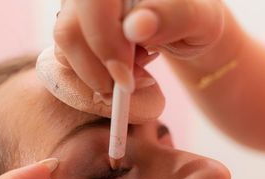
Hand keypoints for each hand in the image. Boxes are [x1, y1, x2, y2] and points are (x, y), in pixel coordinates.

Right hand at [54, 0, 225, 93]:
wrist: (184, 24)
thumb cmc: (194, 19)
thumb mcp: (200, 19)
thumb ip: (174, 16)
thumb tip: (137, 25)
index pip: (94, 3)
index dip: (104, 42)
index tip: (126, 79)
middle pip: (69, 27)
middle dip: (99, 68)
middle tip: (131, 84)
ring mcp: (79, 4)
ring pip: (64, 43)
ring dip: (97, 72)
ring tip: (135, 71)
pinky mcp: (74, 21)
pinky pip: (67, 53)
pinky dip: (94, 71)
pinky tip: (123, 66)